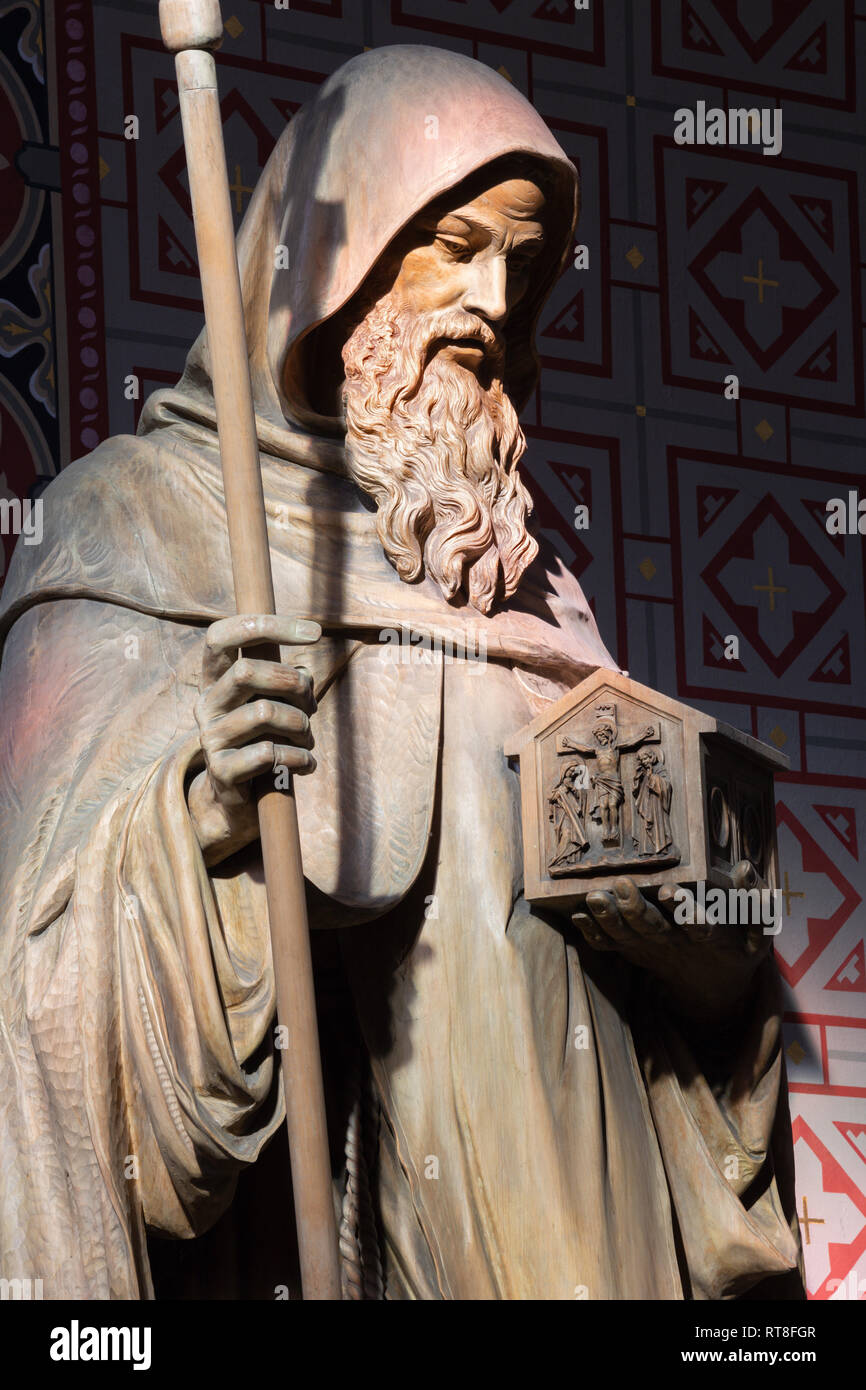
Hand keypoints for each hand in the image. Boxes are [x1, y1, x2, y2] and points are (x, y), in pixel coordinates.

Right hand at [187, 613, 319, 864]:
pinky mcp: (222, 770)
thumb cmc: (265, 739)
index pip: (221, 635)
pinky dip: (299, 757)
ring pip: (264, 712)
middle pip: (247, 670)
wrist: (238, 799)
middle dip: (294, 683)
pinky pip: (268, 753)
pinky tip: (305, 764)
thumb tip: (303, 676)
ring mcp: (210, 738)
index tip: (315, 632)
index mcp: (215, 680)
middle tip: (311, 705)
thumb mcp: (276, 702)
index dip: (266, 625)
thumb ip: (289, 681)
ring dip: (301, 725)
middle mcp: (206, 704)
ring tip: (307, 739)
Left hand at [571, 861, 771, 1026]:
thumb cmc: (735, 948)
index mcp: (709, 938)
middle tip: (622, 885)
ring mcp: (652, 950)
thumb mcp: (755, 933)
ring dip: (609, 919)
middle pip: (654, 929)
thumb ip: (755, 904)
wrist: (711, 987)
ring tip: (593, 897)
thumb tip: (744, 867)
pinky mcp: (634, 952)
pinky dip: (595, 934)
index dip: (683, 910)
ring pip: (628, 937)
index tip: (671, 892)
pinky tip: (577, 917)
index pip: (696, 924)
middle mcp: (676, 945)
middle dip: (637, 910)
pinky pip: (612, 945)